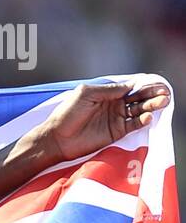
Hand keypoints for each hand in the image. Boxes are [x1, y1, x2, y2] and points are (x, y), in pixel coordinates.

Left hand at [33, 79, 171, 163]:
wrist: (57, 138)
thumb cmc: (67, 113)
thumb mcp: (86, 94)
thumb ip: (108, 90)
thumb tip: (130, 85)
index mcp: (106, 93)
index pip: (130, 87)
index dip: (143, 85)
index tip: (156, 84)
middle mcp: (114, 105)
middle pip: (138, 98)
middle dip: (152, 95)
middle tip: (164, 93)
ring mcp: (116, 118)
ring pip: (139, 111)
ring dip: (151, 106)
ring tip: (162, 102)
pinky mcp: (117, 132)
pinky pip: (134, 125)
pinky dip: (142, 121)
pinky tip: (147, 117)